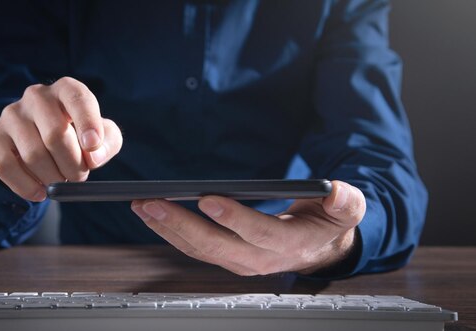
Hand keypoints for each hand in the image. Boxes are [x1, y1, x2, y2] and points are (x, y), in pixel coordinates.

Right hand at [0, 77, 122, 200]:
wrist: (42, 141)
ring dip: (53, 178)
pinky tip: (40, 191)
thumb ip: (107, 144)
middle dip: (73, 164)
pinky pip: (6, 167)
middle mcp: (37, 96)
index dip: (88, 123)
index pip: (77, 98)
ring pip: (33, 155)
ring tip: (60, 180)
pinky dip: (26, 187)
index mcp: (66, 89)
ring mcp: (12, 114)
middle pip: (56, 134)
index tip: (93, 147)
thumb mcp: (103, 137)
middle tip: (79, 176)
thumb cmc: (78, 136)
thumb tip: (93, 157)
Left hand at [131, 180, 364, 275]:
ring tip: (143, 205)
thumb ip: (346, 203)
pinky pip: (194, 248)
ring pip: (198, 250)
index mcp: (290, 244)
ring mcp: (240, 261)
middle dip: (181, 225)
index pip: (259, 234)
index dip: (234, 219)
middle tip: (152, 202)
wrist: (319, 248)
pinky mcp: (226, 256)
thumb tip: (337, 191)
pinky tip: (153, 214)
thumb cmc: (327, 224)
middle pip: (216, 246)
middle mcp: (260, 259)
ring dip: (168, 228)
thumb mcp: (346, 210)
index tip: (208, 199)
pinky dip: (171, 231)